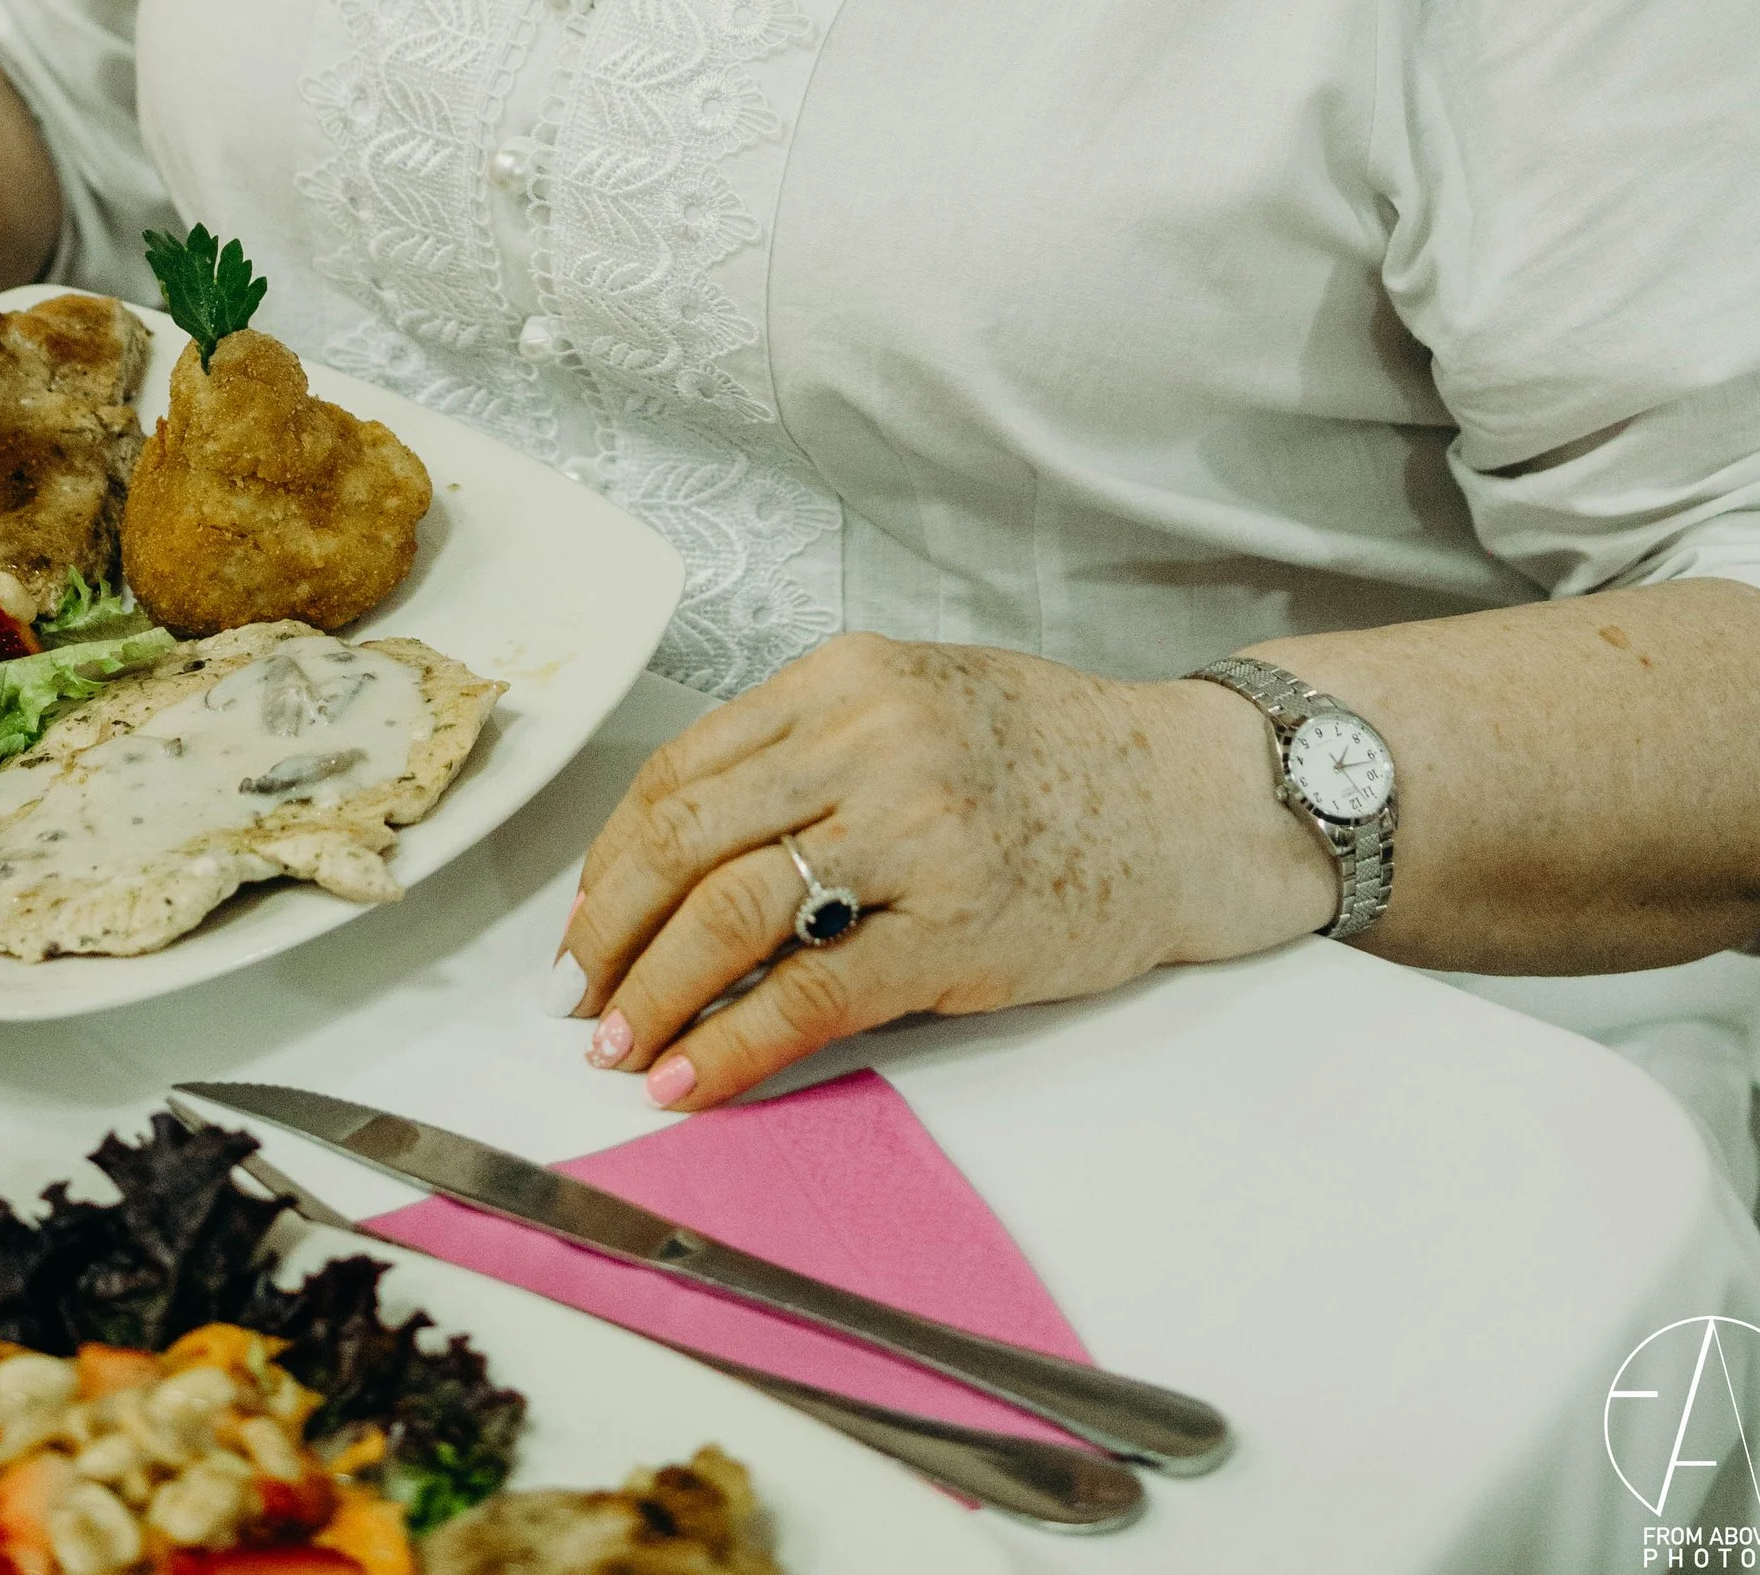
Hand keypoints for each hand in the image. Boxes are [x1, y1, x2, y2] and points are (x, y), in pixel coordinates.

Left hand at [558, 632, 1333, 1109]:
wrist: (1190, 799)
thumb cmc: (1053, 752)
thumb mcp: (919, 699)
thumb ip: (810, 749)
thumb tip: (681, 848)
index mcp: (848, 679)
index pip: (683, 767)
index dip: (611, 853)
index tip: (581, 913)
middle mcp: (871, 742)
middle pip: (685, 837)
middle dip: (605, 926)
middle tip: (569, 991)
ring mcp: (914, 834)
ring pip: (731, 913)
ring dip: (650, 992)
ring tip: (611, 1045)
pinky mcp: (955, 931)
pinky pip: (811, 996)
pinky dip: (731, 1047)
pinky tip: (687, 1080)